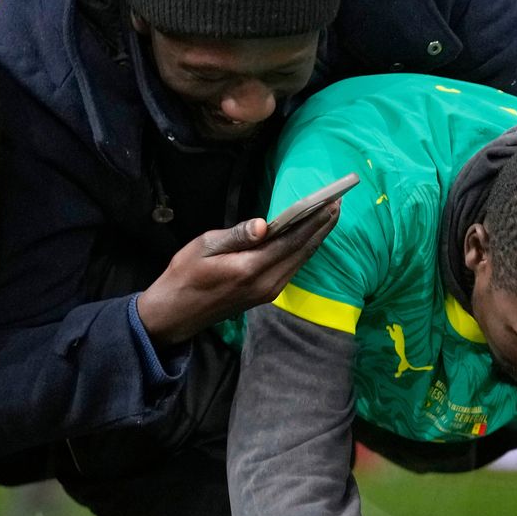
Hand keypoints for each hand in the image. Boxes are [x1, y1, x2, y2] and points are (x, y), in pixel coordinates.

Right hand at [135, 208, 340, 345]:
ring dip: (317, 237)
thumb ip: (236, 235)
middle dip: (322, 226)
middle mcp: (266, 283)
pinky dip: (304, 249)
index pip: (290, 241)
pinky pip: (292, 268)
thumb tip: (262, 224)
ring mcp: (269, 291)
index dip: (313, 221)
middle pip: (302, 251)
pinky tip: (311, 236)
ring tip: (330, 214)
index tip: (330, 202)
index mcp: (250, 269)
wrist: (176, 313)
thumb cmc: (185, 275)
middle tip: (339, 202)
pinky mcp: (267, 294)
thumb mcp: (204, 247)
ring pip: (300, 260)